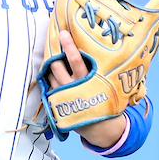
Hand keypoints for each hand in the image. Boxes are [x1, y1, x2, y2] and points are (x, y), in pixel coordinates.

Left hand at [47, 29, 127, 149]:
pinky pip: (49, 84)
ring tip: (52, 51)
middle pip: (57, 65)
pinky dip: (48, 75)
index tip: (64, 33)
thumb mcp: (107, 84)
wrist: (99, 126)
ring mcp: (63, 94)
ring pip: (51, 74)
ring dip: (50, 62)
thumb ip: (103, 69)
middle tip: (52, 38)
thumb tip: (109, 48)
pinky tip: (51, 68)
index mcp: (88, 81)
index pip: (75, 60)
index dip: (69, 46)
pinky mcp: (57, 101)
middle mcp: (73, 86)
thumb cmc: (105, 99)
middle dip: (54, 51)